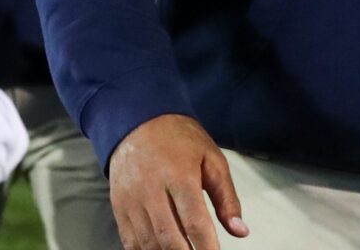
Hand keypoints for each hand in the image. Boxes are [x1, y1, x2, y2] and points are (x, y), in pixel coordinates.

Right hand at [108, 114, 248, 249]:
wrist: (137, 121)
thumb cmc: (179, 139)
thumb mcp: (212, 159)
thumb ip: (227, 198)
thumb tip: (240, 231)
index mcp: (179, 175)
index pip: (194, 221)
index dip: (207, 247)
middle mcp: (152, 189)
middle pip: (169, 237)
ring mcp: (132, 200)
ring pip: (148, 242)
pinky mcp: (119, 206)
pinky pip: (130, 240)